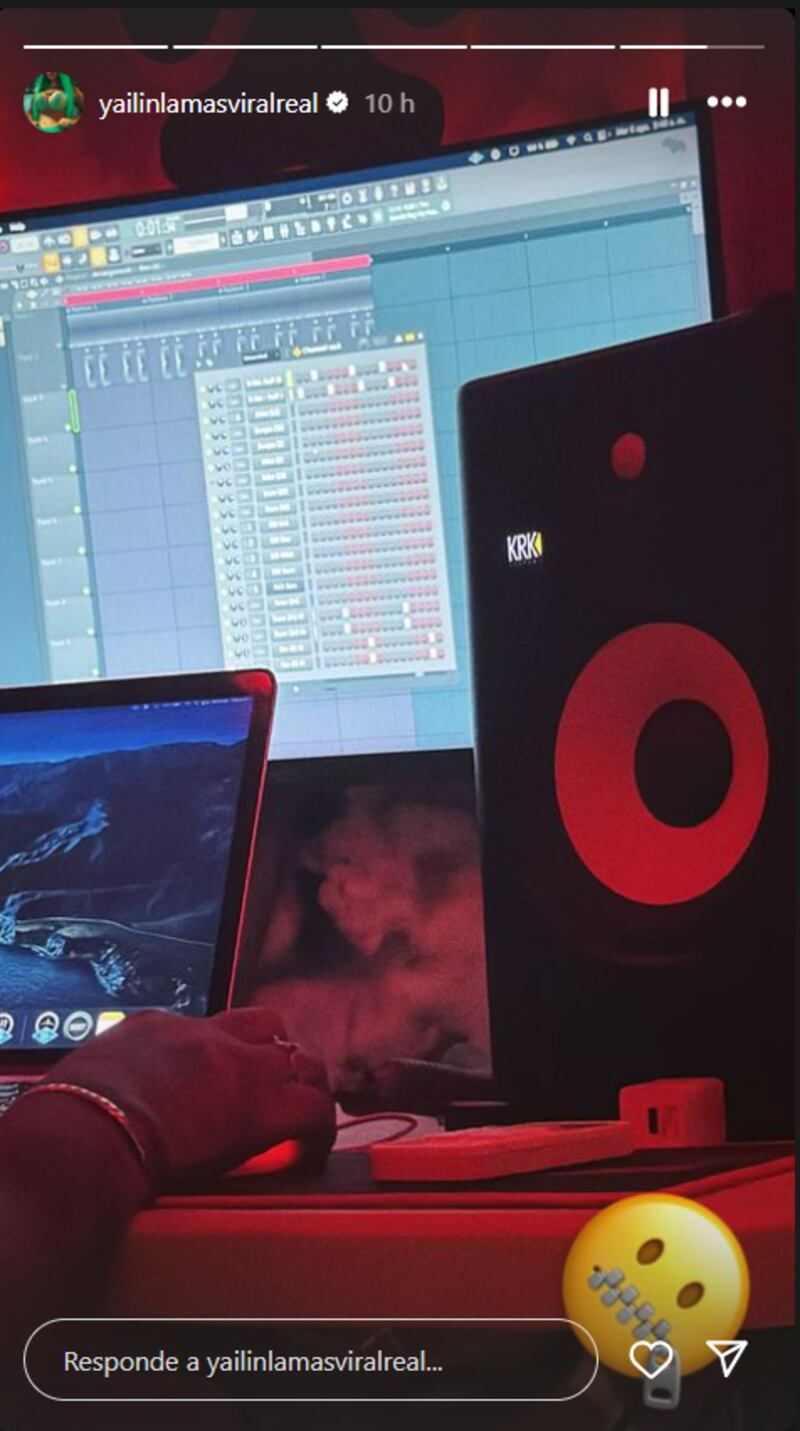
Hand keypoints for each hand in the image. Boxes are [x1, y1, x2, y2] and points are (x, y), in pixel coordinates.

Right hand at [37, 1007, 334, 1183]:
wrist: (84, 1133)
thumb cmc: (66, 1118)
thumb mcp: (86, 1079)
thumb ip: (109, 1081)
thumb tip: (99, 1102)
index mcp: (156, 1028)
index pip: (209, 1027)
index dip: (223, 1053)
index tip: (222, 1080)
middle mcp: (204, 1036)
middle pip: (265, 1028)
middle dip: (274, 1057)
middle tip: (273, 1093)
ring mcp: (237, 1066)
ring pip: (301, 1060)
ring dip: (303, 1087)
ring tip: (301, 1120)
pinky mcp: (260, 1107)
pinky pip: (314, 1109)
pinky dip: (318, 1130)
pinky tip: (311, 1152)